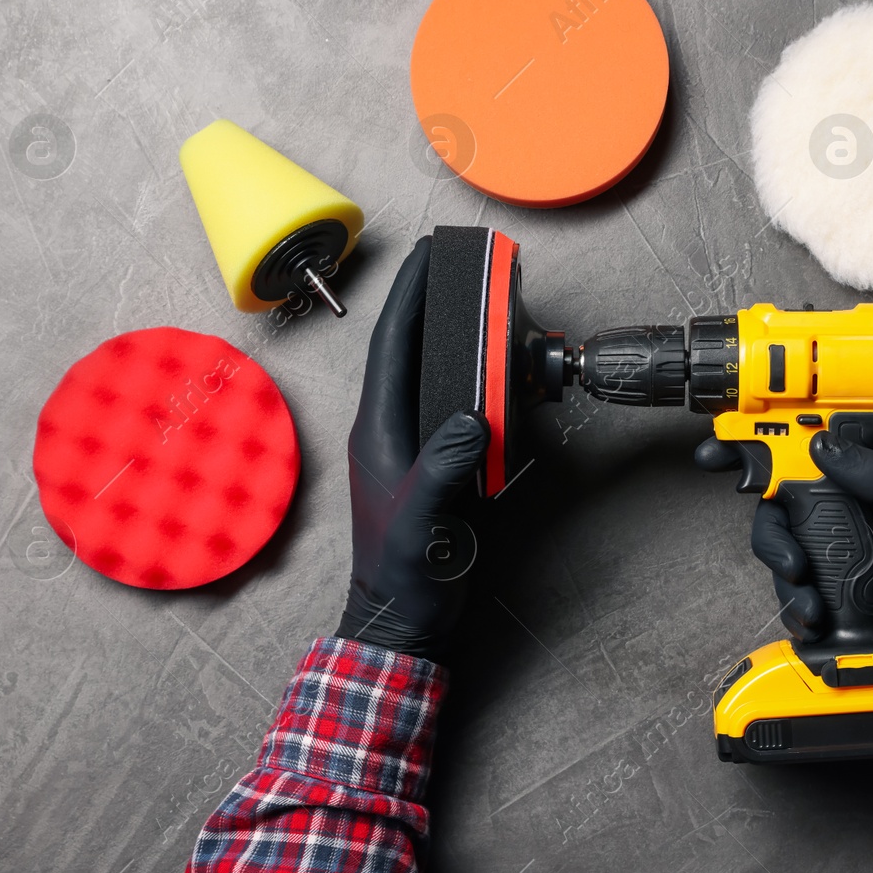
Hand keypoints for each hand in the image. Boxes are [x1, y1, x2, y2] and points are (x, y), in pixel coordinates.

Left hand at [337, 237, 489, 662]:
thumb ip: (444, 463)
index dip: (409, 296)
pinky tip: (494, 373)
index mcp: (378, 429)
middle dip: (429, 302)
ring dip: (452, 337)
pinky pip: (452, 406)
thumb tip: (471, 415)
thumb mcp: (423, 516)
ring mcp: (411, 445)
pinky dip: (473, 379)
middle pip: (410, 348)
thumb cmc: (401, 571)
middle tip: (456, 266)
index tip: (428, 255)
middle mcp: (391, 428)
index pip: (392, 345)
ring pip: (430, 374)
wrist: (401, 616)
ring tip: (479, 306)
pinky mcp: (435, 462)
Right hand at [730, 432, 872, 683]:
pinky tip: (812, 617)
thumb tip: (823, 446)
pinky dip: (794, 600)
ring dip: (782, 565)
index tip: (729, 443)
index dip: (771, 434)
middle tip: (783, 554)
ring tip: (806, 593)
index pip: (821, 436)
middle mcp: (856, 497)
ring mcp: (842, 540)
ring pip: (784, 537)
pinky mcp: (834, 582)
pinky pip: (795, 582)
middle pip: (785, 489)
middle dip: (768, 517)